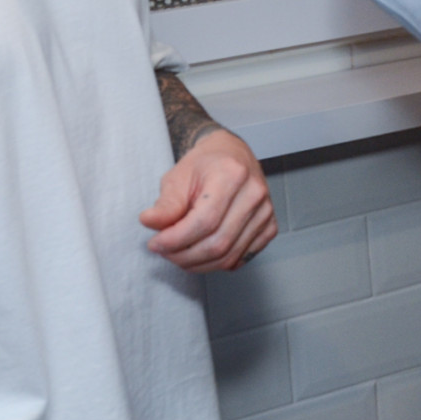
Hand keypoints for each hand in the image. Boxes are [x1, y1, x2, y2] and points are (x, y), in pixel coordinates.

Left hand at [140, 129, 277, 271]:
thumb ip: (166, 204)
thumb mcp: (177, 177)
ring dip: (198, 264)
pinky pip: (242, 258)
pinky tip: (202, 253)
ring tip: (179, 254)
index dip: (176, 240)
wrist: (230, 156)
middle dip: (184, 255)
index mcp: (232, 175)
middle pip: (218, 243)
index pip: (204, 221)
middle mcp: (254, 193)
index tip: (156, 243)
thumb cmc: (204, 165)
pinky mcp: (269, 226)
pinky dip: (218, 263)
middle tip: (164, 251)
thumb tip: (151, 223)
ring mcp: (265, 212)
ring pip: (229, 256)